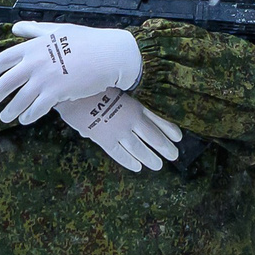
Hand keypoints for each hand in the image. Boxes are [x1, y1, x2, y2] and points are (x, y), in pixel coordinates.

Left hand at [0, 22, 142, 124]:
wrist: (108, 54)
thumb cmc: (86, 40)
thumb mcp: (57, 30)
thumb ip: (34, 30)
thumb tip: (16, 27)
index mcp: (33, 47)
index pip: (3, 59)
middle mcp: (34, 63)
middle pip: (6, 82)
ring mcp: (44, 79)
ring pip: (19, 99)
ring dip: (9, 110)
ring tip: (3, 117)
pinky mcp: (57, 93)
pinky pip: (37, 108)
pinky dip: (28, 115)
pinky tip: (24, 119)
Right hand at [55, 86, 184, 171]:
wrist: (75, 91)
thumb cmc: (94, 86)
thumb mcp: (115, 89)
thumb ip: (123, 103)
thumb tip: (127, 110)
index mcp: (135, 106)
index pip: (157, 119)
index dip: (168, 129)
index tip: (179, 137)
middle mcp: (131, 119)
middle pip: (153, 136)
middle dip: (165, 147)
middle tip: (174, 156)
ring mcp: (119, 131)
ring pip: (140, 148)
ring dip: (150, 158)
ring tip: (158, 165)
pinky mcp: (105, 139)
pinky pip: (120, 153)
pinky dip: (129, 161)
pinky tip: (138, 167)